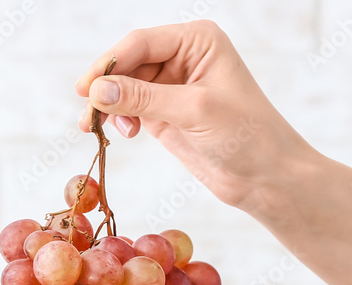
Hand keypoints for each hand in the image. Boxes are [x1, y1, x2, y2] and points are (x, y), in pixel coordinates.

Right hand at [74, 20, 315, 212]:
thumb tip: (98, 91)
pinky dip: (120, 118)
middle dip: (106, 87)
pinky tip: (124, 131)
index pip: (141, 43)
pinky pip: (132, 107)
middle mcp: (184, 56)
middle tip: (88, 117)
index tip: (85, 89)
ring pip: (125, 87)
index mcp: (197, 40)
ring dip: (109, 106)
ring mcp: (173, 86)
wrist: (267, 177)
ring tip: (97, 128)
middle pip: (128, 64)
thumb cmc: (247, 136)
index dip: (109, 64)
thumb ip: (145, 99)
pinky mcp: (167, 114)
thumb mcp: (194, 111)